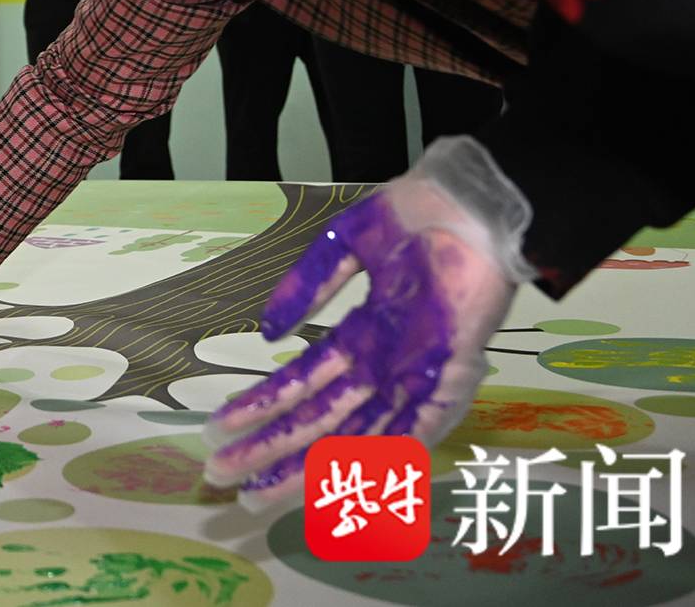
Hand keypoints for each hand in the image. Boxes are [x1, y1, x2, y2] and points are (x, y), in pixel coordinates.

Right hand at [201, 136, 531, 507]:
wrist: (476, 202)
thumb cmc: (418, 214)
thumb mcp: (344, 242)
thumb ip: (307, 286)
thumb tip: (267, 335)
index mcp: (364, 335)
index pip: (302, 383)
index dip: (260, 408)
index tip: (219, 429)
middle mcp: (385, 365)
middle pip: (318, 420)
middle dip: (269, 450)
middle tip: (220, 477)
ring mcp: (414, 375)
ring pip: (353, 436)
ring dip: (305, 466)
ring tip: (258, 492)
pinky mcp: (448, 377)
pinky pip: (412, 431)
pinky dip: (380, 459)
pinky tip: (340, 484)